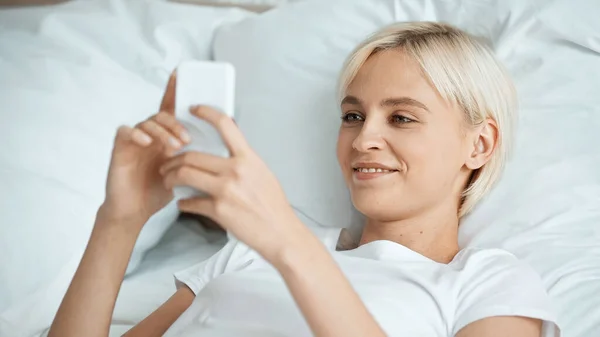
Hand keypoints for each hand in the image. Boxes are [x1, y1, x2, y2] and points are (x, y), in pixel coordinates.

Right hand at [102, 71, 189, 224]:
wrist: (136, 210)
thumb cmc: (161, 190)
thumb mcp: (186, 171)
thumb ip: (199, 155)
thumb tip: (226, 146)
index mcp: (167, 136)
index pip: (171, 108)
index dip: (174, 89)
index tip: (180, 72)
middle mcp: (151, 134)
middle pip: (163, 114)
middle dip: (176, 123)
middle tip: (187, 139)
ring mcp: (135, 140)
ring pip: (148, 122)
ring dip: (163, 131)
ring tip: (175, 147)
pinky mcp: (120, 148)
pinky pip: (126, 132)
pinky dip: (137, 134)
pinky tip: (147, 144)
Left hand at [160, 105, 304, 261]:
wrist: (281, 233)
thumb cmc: (273, 206)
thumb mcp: (262, 173)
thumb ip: (243, 160)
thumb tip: (228, 150)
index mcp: (248, 158)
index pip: (225, 124)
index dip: (206, 112)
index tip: (193, 109)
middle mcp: (236, 170)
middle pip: (192, 155)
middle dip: (173, 159)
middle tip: (167, 164)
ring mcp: (226, 190)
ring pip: (185, 175)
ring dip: (171, 177)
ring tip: (169, 181)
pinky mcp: (219, 210)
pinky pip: (191, 202)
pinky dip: (183, 203)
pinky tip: (183, 203)